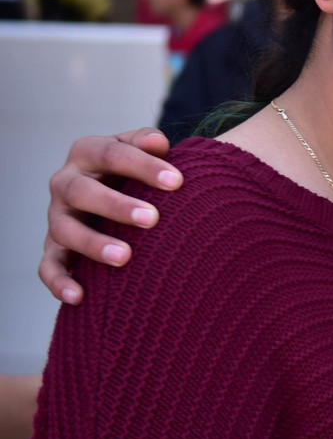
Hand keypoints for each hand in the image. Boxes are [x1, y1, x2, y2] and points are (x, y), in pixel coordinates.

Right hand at [41, 128, 182, 304]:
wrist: (112, 192)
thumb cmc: (134, 170)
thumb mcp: (139, 149)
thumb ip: (148, 142)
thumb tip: (159, 142)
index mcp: (87, 152)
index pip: (112, 155)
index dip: (144, 166)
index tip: (177, 182)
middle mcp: (66, 183)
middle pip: (82, 191)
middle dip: (116, 205)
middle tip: (152, 218)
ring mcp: (57, 217)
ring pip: (65, 230)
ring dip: (93, 244)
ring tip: (125, 257)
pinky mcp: (54, 248)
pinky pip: (49, 267)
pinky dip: (59, 282)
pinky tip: (79, 296)